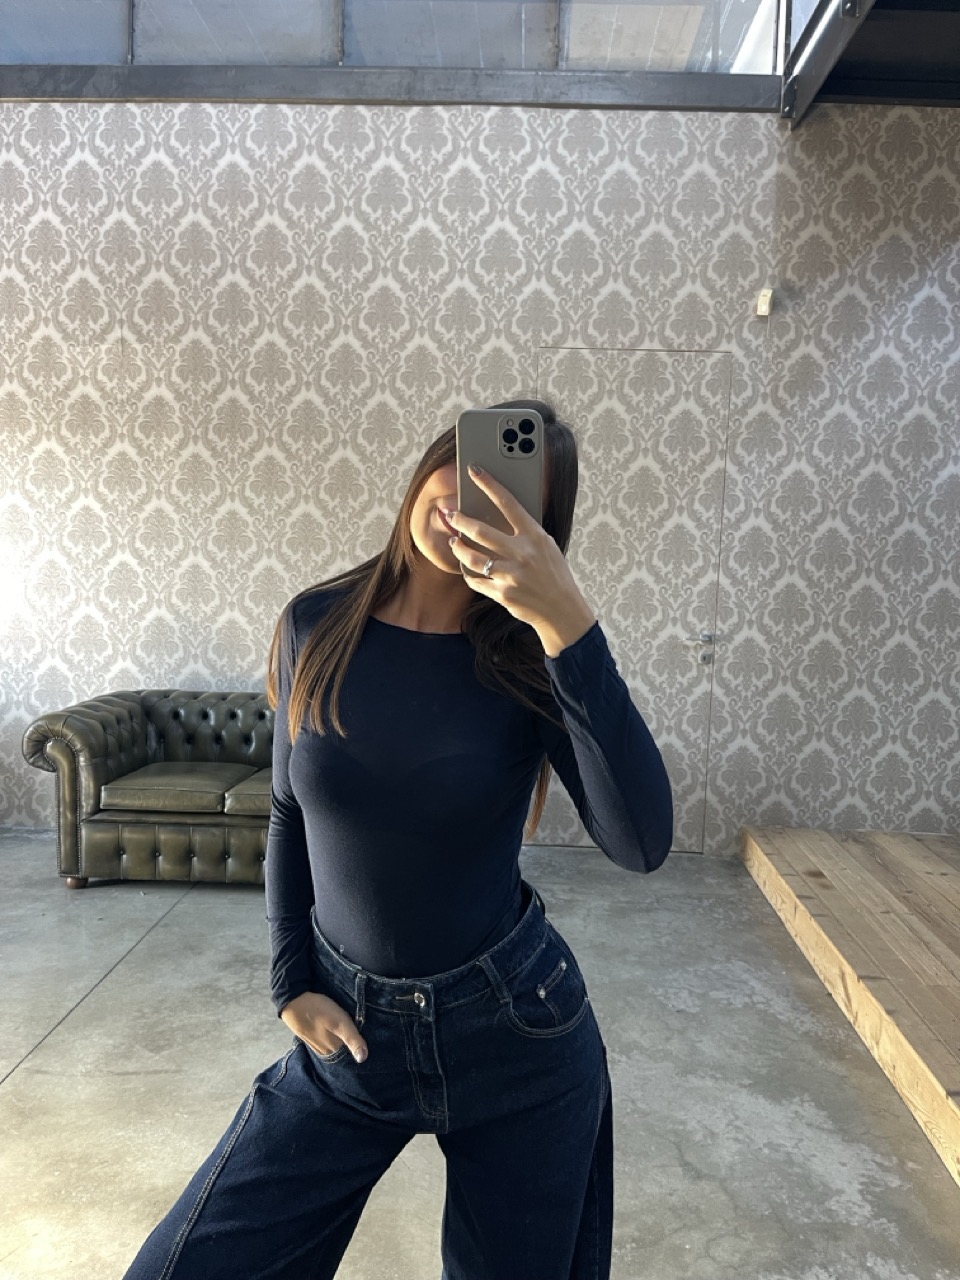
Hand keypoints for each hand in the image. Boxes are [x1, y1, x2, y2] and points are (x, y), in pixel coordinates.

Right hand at [281, 991, 367, 1062]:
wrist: (294, 1001)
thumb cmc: (319, 1011)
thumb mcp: (340, 1022)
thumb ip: (352, 1039)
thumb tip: (363, 1059)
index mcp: (333, 1051)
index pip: (351, 1057)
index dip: (361, 1051)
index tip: (372, 1044)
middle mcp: (326, 1052)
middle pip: (344, 1053)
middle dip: (353, 1047)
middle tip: (365, 1036)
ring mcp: (318, 1046)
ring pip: (336, 1047)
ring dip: (344, 1043)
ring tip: (355, 1033)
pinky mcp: (313, 1038)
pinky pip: (329, 1042)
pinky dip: (336, 1039)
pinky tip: (339, 1032)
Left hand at [442, 464, 595, 647]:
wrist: (562, 610)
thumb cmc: (554, 574)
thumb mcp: (546, 547)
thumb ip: (525, 532)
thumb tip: (498, 516)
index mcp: (535, 536)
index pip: (508, 502)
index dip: (489, 484)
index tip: (474, 471)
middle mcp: (522, 553)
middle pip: (481, 531)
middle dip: (460, 520)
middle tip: (449, 514)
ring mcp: (511, 575)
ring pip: (472, 557)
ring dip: (458, 548)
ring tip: (454, 542)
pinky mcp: (503, 594)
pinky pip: (476, 580)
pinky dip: (469, 573)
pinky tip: (466, 567)